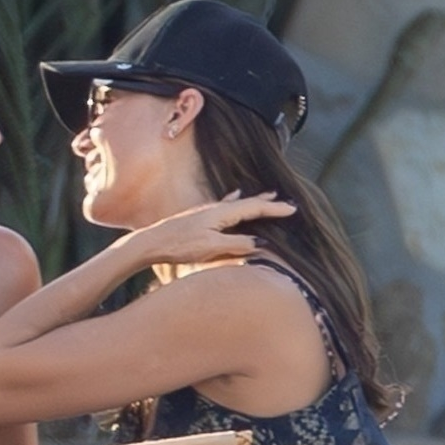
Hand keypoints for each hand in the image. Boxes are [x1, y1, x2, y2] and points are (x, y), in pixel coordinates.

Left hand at [125, 192, 296, 268]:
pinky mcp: (199, 217)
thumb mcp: (212, 248)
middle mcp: (216, 208)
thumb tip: (260, 243)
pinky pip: (224, 206)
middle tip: (285, 201)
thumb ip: (236, 245)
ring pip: (237, 204)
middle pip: (248, 202)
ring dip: (254, 202)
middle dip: (267, 203)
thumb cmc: (180, 246)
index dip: (274, 210)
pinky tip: (234, 195)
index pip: (254, 208)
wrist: (151, 242)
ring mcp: (207, 211)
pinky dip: (235, 201)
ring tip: (267, 197)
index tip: (292, 209)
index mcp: (222, 213)